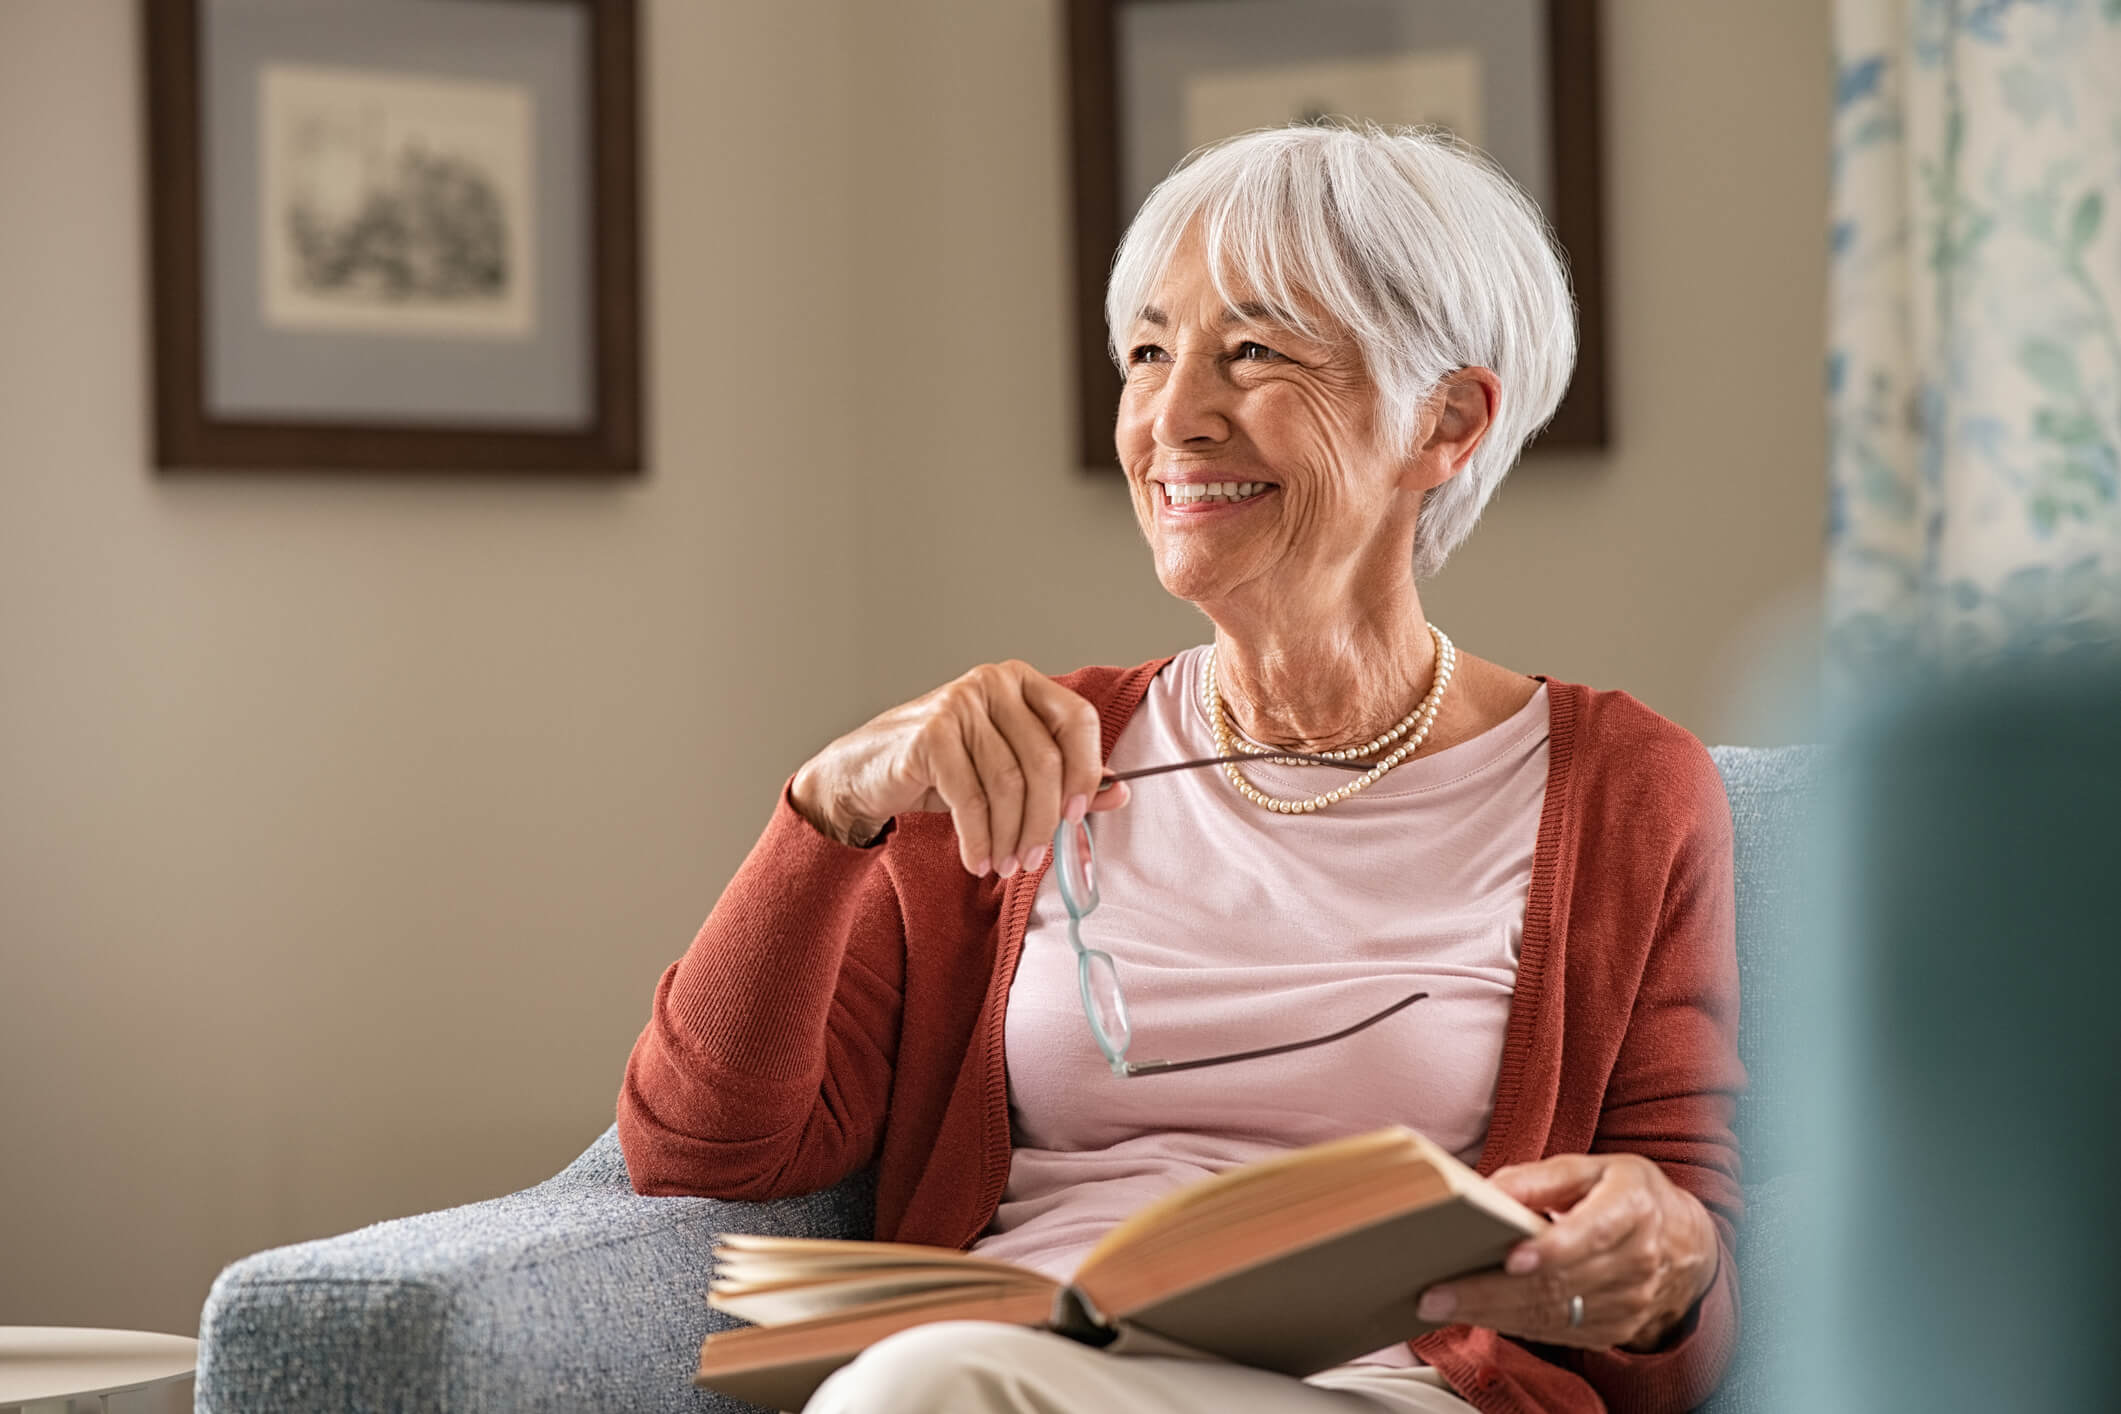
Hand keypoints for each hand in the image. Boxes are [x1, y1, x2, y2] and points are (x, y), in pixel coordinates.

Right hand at [790, 661, 1129, 873]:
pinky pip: (971, 799)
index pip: (1078, 719)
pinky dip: (979, 838)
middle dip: (1045, 821)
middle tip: (1035, 859)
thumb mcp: (1007, 771)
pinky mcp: (930, 734)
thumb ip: (1064, 778)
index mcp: (1022, 683)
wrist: (865, 773)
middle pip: (1045, 760)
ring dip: (1011, 836)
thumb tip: (1119, 793)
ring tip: (1005, 866)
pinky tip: (978, 859)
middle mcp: (993, 682)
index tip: (1079, 816)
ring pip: (1009, 784)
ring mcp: (959, 703)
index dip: (1088, 770)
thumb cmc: (942, 770)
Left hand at [1415, 1153, 1718, 1351]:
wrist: (1684, 1245)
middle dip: (1492, 1290)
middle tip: (1438, 1292)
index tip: (1511, 1257)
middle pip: (1558, 1282)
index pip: (1593, 1233)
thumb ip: (1540, 1177)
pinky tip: (1472, 1315)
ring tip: (1440, 1305)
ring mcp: (1627, 1303)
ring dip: (1491, 1313)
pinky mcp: (1612, 1329)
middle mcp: (1636, 1262)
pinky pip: (1554, 1331)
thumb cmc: (1626, 1195)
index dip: (1553, 1248)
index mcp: (1632, 1209)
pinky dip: (1509, 1324)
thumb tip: (1487, 1190)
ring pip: (1550, 1313)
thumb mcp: (1593, 1168)